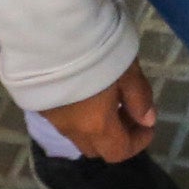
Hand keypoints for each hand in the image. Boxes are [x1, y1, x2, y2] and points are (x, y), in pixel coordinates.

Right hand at [44, 63, 158, 162]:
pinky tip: (87, 94)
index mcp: (96, 125)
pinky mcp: (40, 104)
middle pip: (97, 148)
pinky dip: (80, 117)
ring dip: (97, 127)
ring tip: (110, 101)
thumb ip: (139, 98)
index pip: (119, 152)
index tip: (148, 126)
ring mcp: (53, 118)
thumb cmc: (96, 52)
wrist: (50, 36)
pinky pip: (64, 122)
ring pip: (79, 136)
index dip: (138, 143)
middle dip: (117, 137)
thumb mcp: (128, 70)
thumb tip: (147, 120)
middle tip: (130, 113)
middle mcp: (72, 129)